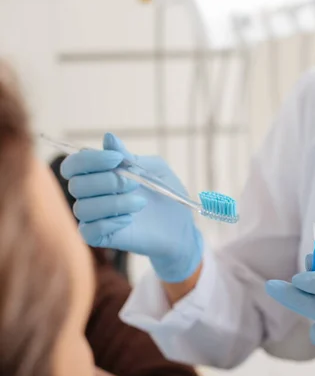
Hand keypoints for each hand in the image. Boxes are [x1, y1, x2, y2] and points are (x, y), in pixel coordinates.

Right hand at [61, 133, 202, 282]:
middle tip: (135, 184)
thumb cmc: (165, 195)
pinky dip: (109, 223)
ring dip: (114, 203)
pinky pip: (89, 231)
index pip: (73, 165)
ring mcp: (95, 218)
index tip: (118, 159)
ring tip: (141, 203)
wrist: (181, 226)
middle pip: (76, 185)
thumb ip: (128, 156)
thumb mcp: (153, 169)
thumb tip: (108, 137)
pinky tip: (130, 220)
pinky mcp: (102, 238)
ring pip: (82, 208)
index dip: (90, 160)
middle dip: (108, 181)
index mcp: (99, 175)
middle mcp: (91, 196)